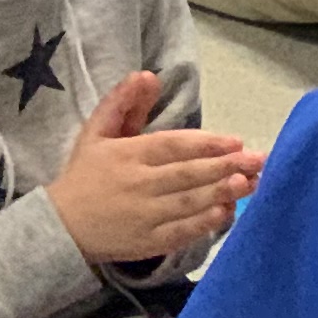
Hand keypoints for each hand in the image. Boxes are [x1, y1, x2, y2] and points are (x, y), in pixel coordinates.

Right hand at [44, 71, 259, 263]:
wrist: (59, 226)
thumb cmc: (85, 175)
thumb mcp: (96, 133)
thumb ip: (121, 103)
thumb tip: (146, 74)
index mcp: (127, 155)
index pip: (172, 146)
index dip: (205, 144)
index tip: (236, 141)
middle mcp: (138, 184)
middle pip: (187, 174)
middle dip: (225, 166)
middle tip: (258, 160)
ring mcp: (144, 215)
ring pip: (189, 202)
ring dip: (221, 193)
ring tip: (251, 183)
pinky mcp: (147, 242)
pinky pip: (181, 232)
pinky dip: (204, 223)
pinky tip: (226, 213)